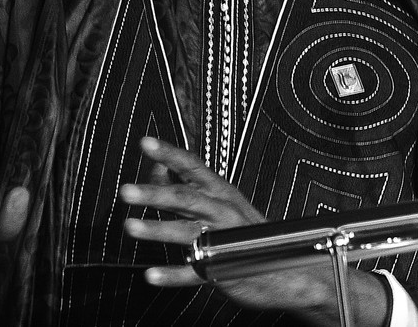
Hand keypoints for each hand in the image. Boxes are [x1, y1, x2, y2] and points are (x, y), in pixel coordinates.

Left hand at [120, 138, 388, 325]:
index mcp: (220, 191)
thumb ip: (187, 186)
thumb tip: (157, 169)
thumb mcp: (221, 200)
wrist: (290, 267)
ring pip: (187, 232)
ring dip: (156, 229)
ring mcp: (223, 240)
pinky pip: (195, 273)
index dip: (168, 153)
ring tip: (129, 227)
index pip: (191, 166)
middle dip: (154, 193)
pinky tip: (150, 274)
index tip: (146, 142)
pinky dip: (172, 275)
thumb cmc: (246, 230)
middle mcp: (222, 211)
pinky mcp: (224, 270)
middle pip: (185, 198)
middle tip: (126, 191)